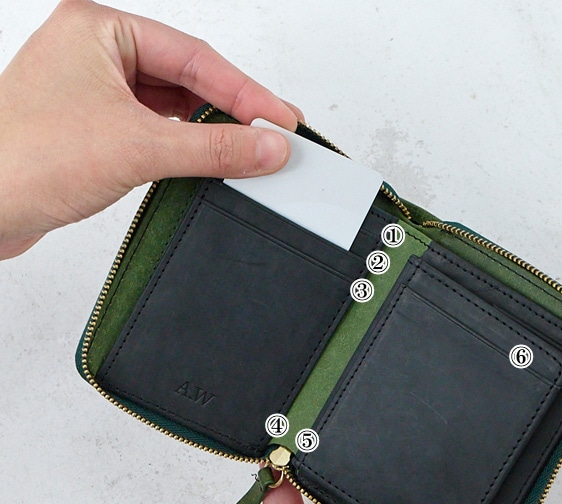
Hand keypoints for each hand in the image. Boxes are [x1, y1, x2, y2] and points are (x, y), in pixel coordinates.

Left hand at [0, 0, 301, 258]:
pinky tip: (209, 159)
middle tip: (274, 133)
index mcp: (98, 30)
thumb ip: (212, 146)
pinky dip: (186, 147)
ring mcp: (95, 94)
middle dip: (233, 109)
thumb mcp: (138, 147)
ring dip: (210, 129)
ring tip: (249, 148)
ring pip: (173, 106)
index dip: (246, 92)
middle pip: (187, 78)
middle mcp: (96, 56)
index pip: (195, 58)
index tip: (281, 120)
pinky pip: (157, 132)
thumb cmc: (23, 160)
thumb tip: (267, 146)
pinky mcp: (96, 132)